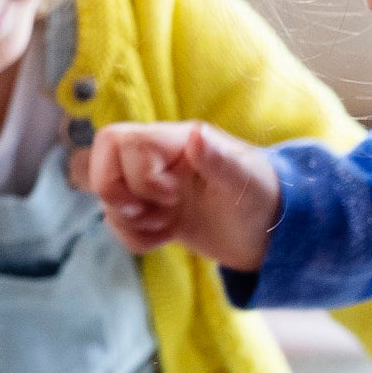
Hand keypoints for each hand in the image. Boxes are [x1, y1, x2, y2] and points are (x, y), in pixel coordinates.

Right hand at [78, 121, 281, 269]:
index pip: (124, 142)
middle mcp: (159, 157)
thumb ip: (219, 160)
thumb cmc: (264, 199)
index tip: (173, 197)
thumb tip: (197, 135)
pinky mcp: (150, 210)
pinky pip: (118, 221)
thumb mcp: (245, 183)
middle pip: (103, 159)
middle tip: (150, 213)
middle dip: (117, 195)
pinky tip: (165, 238)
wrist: (268, 235)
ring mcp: (151, 184)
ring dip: (130, 221)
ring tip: (166, 227)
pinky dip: (134, 238)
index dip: (138, 176)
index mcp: (179, 140)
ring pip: (107, 195)